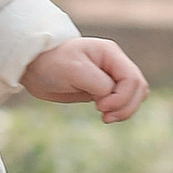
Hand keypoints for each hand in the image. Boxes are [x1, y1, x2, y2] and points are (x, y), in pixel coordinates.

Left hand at [18, 35, 148, 124]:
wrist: (33, 66)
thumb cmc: (51, 63)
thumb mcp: (74, 70)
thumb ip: (98, 83)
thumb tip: (111, 97)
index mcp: (110, 54)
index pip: (132, 79)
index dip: (121, 97)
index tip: (99, 106)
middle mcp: (114, 64)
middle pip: (138, 88)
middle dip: (126, 106)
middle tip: (104, 117)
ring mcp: (110, 77)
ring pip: (135, 96)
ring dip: (125, 110)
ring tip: (105, 117)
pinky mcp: (102, 90)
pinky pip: (123, 102)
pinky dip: (119, 111)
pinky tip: (104, 115)